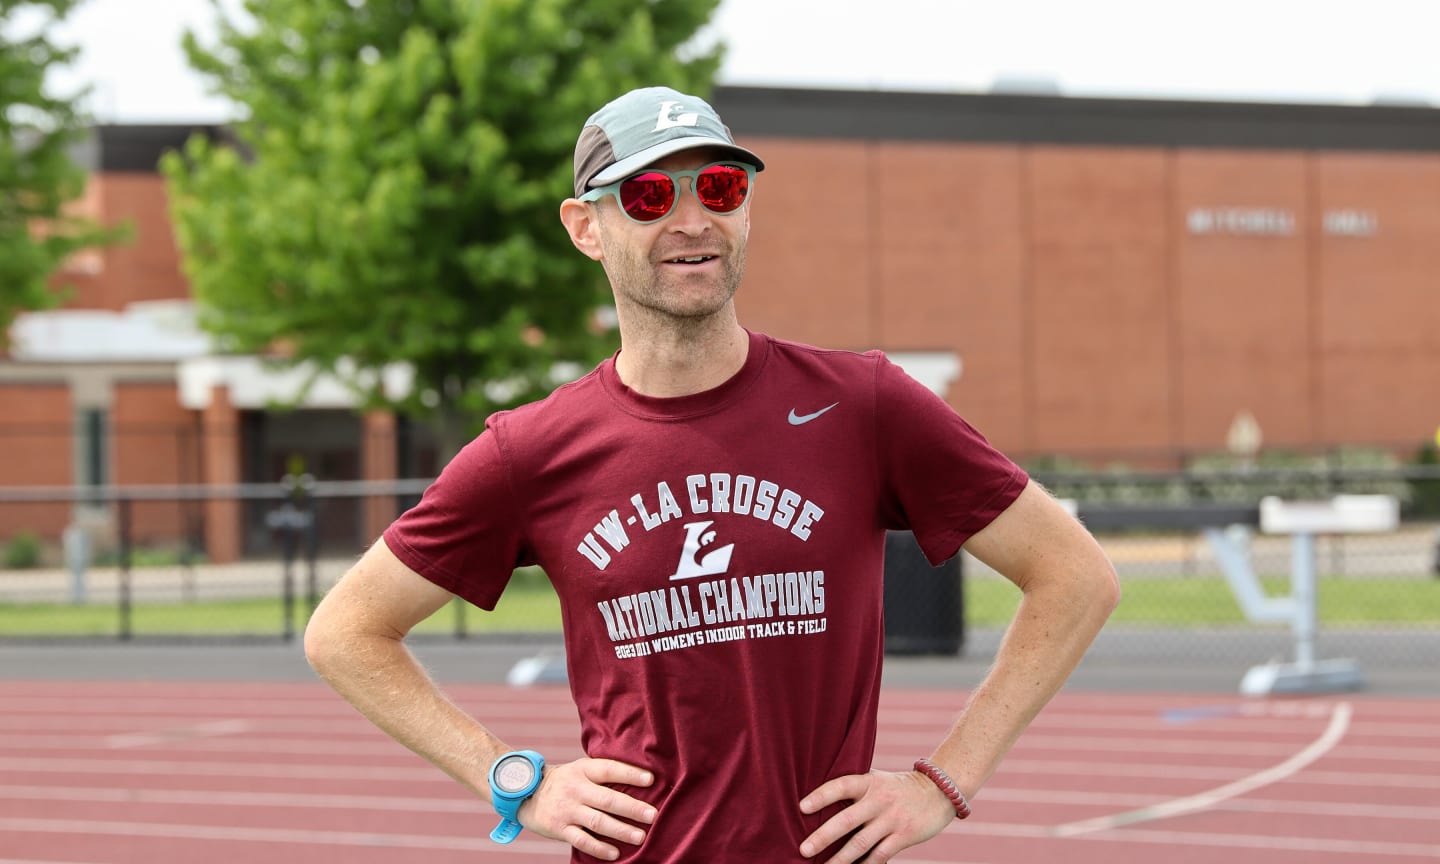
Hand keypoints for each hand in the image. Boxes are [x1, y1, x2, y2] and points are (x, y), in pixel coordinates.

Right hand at [519, 757, 656, 860]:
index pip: (609, 769)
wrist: (526, 793)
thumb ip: (604, 774)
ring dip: (621, 830)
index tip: (651, 780)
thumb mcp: (581, 769)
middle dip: (632, 808)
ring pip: (598, 822)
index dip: (630, 774)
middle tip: (653, 815)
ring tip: (640, 836)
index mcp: (584, 770)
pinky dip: (599, 848)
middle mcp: (576, 789)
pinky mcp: (559, 828)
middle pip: (608, 799)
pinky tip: (615, 853)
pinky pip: (582, 840)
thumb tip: (642, 781)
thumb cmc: (566, 781)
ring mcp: (567, 810)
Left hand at [798, 769, 954, 862]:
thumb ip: (855, 787)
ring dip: (840, 859)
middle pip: (846, 819)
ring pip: (860, 843)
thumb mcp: (877, 779)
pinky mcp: (904, 836)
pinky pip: (880, 856)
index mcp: (868, 782)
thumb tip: (820, 800)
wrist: (939, 791)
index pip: (840, 786)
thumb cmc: (897, 787)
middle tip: (804, 849)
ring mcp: (892, 819)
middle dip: (823, 836)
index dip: (820, 796)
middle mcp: (879, 800)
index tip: (801, 808)